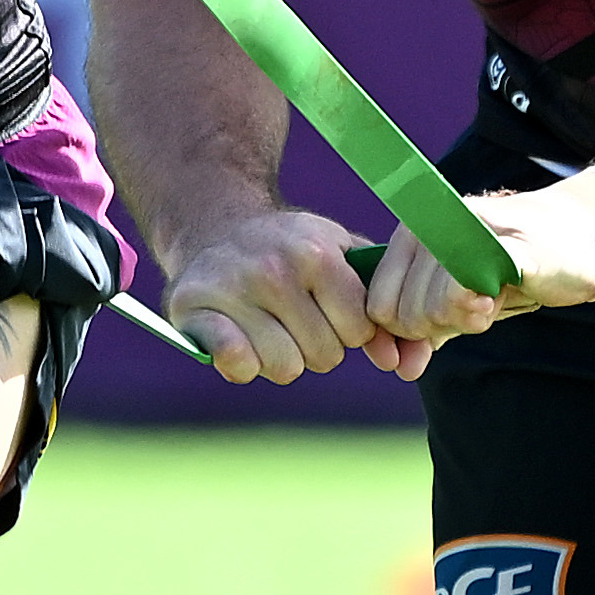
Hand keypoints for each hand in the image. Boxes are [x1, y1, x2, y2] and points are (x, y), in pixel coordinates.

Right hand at [148, 206, 426, 384]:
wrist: (217, 226)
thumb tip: (400, 364)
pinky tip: (239, 342)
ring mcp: (232, 289)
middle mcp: (275, 269)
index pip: (359, 332)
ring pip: (284, 368)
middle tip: (295, 320)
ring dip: (280, 358)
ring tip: (268, 328)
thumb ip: (379, 310)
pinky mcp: (195, 307)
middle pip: (324, 355)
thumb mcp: (341, 258)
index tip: (330, 311)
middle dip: (316, 346)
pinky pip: (238, 365)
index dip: (348, 329)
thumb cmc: (291, 250)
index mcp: (317, 252)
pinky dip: (242, 364)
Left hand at [362, 170, 594, 344]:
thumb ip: (424, 332)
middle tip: (474, 307)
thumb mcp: (456, 302)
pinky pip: (475, 289)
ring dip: (467, 320)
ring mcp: (468, 233)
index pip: (379, 308)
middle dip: (439, 328)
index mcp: (410, 237)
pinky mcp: (510, 249)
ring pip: (436, 309)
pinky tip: (497, 297)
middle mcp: (430, 228)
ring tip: (491, 296)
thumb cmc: (509, 271)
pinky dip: (481, 307)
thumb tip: (401, 369)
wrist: (578, 239)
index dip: (405, 334)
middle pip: (406, 316)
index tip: (440, 329)